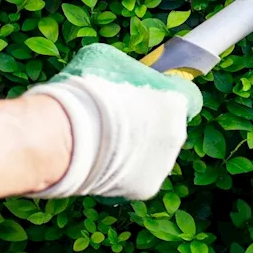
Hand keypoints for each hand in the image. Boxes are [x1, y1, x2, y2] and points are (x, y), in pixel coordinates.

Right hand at [25, 44, 201, 200]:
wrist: (70, 137)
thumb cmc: (89, 94)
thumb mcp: (108, 63)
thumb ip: (126, 73)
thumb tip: (123, 78)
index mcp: (176, 103)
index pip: (183, 98)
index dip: (162, 97)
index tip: (146, 98)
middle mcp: (178, 134)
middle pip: (167, 129)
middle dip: (147, 126)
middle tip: (117, 123)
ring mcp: (164, 165)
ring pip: (153, 156)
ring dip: (135, 152)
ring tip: (104, 146)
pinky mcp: (147, 188)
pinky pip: (136, 179)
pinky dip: (122, 175)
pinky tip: (101, 165)